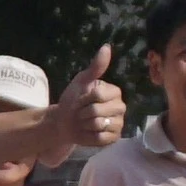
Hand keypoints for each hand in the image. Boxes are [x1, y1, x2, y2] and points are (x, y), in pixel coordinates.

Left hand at [45, 44, 123, 158]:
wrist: (64, 121)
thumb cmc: (73, 100)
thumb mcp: (81, 81)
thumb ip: (95, 67)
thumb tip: (107, 46)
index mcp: (114, 92)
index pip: (98, 95)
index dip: (83, 98)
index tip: (81, 99)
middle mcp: (120, 107)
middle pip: (97, 110)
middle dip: (82, 112)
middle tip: (81, 112)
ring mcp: (119, 123)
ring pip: (98, 124)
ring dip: (84, 124)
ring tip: (84, 122)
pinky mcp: (114, 138)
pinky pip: (101, 138)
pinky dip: (89, 136)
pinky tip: (88, 132)